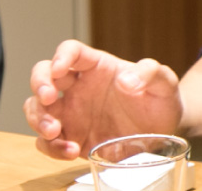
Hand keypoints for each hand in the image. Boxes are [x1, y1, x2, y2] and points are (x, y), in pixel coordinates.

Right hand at [24, 40, 181, 159]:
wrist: (162, 133)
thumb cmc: (161, 100)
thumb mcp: (164, 82)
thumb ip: (150, 73)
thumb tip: (125, 81)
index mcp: (97, 66)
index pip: (71, 51)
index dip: (61, 56)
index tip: (59, 68)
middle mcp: (78, 87)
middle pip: (43, 75)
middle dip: (39, 84)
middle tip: (49, 99)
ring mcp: (71, 113)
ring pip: (36, 108)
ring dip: (38, 119)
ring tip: (55, 132)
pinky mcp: (71, 137)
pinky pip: (47, 142)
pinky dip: (51, 147)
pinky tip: (71, 151)